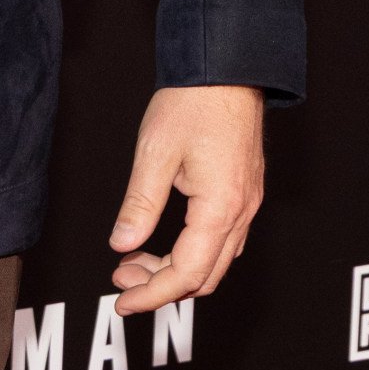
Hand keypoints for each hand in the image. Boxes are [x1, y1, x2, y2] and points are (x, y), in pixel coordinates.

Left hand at [109, 83, 263, 308]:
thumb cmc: (193, 102)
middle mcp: (241, 211)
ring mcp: (247, 203)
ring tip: (134, 260)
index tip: (123, 301)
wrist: (227, 68)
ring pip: (215, 262)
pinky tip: (164, 241)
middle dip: (161, 287)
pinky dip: (192, 253)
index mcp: (220, 206)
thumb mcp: (154, 153)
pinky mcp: (244, 193)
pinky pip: (223, 240)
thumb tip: (122, 244)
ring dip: (176, 271)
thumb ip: (140, 205)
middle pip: (205, 276)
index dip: (153, 294)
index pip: (187, 273)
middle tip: (121, 280)